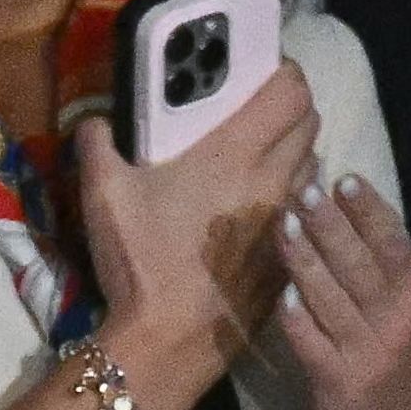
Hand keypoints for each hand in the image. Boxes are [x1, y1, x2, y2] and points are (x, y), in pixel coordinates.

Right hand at [76, 60, 321, 409]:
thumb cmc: (140, 259)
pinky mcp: (288, 256)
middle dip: (292, 108)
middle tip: (261, 108)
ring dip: (296, 152)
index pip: (291, 93)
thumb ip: (97, 141)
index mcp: (235, 154)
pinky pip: (305, 211)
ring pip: (314, 167)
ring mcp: (287, 223)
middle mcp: (274, 182)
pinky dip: (293, 196)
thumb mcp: (103, 191)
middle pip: (310, 124)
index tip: (266, 70)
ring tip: (261, 154)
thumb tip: (97, 121)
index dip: (286, 73)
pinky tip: (259, 205)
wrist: (170, 338)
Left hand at [276, 169, 410, 409]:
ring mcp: (363, 350)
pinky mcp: (332, 379)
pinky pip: (305, 334)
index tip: (342, 178)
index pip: (390, 235)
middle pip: (351, 257)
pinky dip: (292, 311)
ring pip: (323, 290)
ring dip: (299, 255)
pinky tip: (283, 288)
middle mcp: (397, 318)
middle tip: (300, 188)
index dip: (364, 205)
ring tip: (284, 223)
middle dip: (323, 218)